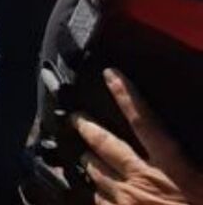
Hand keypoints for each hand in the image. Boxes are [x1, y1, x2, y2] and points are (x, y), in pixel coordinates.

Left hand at [74, 69, 202, 204]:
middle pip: (105, 146)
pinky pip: (96, 203)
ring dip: (90, 163)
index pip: (145, 123)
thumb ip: (193, 162)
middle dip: (87, 128)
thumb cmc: (201, 204)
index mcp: (173, 168)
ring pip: (96, 174)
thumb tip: (173, 146)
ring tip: (84, 156)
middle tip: (75, 117)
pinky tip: (93, 193)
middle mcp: (141, 181)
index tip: (111, 74)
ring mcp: (124, 203)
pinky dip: (94, 195)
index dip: (127, 96)